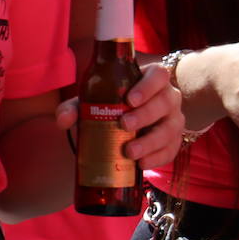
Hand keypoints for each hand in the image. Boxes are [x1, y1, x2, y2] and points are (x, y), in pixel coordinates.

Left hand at [54, 65, 186, 169]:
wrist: (139, 118)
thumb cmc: (116, 102)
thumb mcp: (97, 98)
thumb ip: (78, 106)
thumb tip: (63, 120)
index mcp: (153, 79)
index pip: (159, 75)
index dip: (147, 86)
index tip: (129, 99)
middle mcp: (169, 97)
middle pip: (165, 102)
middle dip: (144, 115)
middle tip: (124, 125)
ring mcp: (174, 120)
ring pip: (170, 129)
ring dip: (150, 142)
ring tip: (130, 152)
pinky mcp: (175, 141)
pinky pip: (172, 150)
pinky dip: (157, 158)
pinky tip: (141, 164)